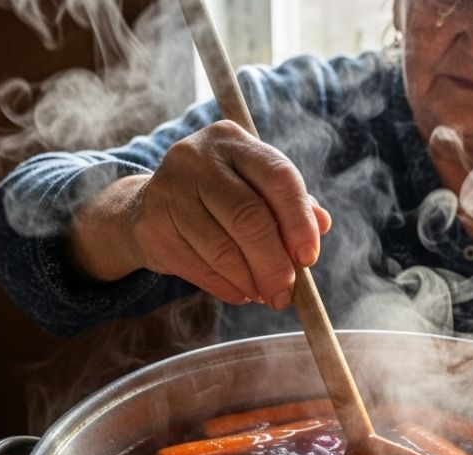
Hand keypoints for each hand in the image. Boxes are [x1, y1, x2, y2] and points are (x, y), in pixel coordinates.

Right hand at [72, 121, 331, 309]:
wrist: (149, 207)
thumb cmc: (219, 198)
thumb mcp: (254, 187)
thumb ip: (291, 204)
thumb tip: (322, 224)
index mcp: (232, 140)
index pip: (278, 177)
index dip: (299, 221)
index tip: (309, 258)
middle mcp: (197, 158)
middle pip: (249, 217)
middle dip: (275, 264)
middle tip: (286, 293)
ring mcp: (169, 190)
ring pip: (223, 250)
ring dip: (252, 282)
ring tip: (266, 295)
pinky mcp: (153, 226)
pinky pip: (199, 268)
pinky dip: (227, 288)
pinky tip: (241, 292)